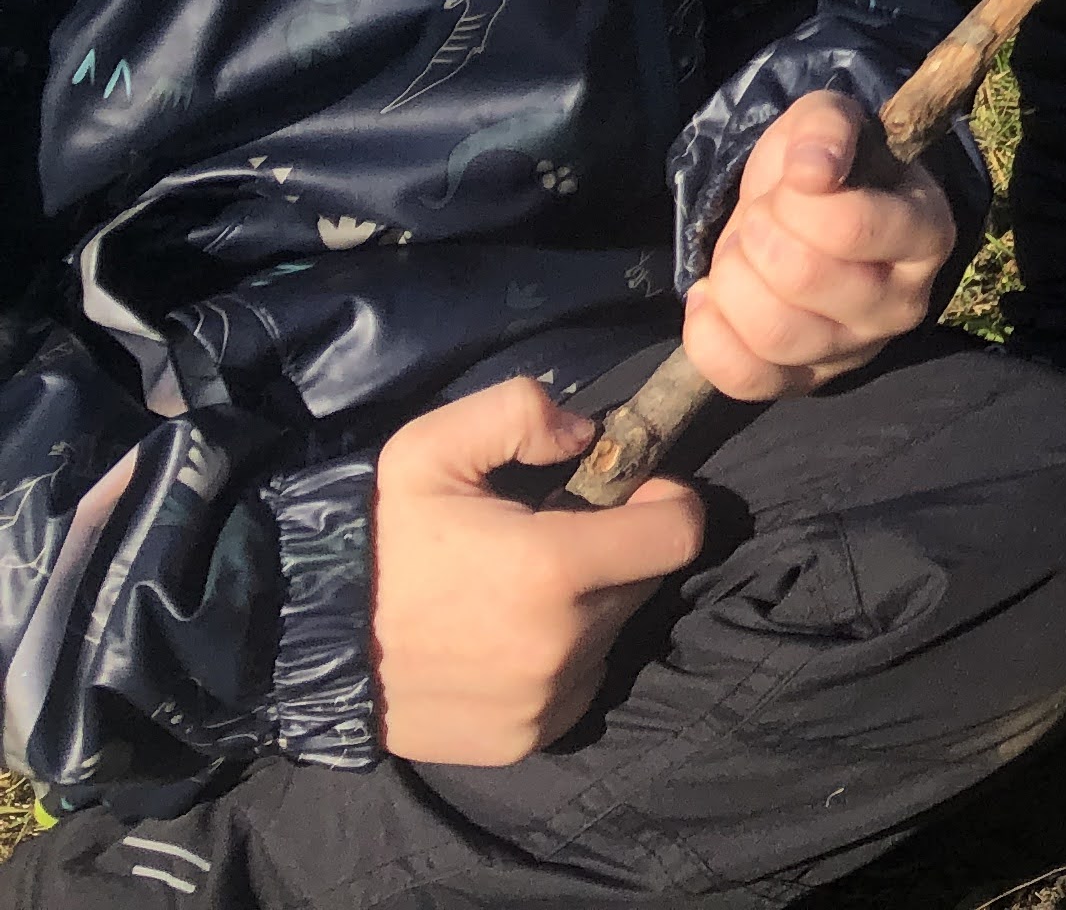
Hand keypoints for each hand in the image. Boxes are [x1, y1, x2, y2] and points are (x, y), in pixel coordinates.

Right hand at [373, 378, 701, 764]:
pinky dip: (559, 661)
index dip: (665, 501)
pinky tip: (500, 642)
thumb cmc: (373, 540)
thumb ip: (518, 413)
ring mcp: (544, 703)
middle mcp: (561, 645)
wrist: (296, 646)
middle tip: (551, 539)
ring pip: (611, 634)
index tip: (626, 492)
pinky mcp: (524, 741)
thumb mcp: (429, 448)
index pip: (680, 533)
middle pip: (644, 582)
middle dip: (614, 551)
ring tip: (513, 594)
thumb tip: (588, 434)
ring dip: (587, 608)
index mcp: (552, 570)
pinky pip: (576, 687)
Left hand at [680, 90, 954, 405]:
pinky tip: (709, 297)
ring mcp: (856, 350)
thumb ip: (826, 127)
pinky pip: (746, 380)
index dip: (795, 201)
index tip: (792, 181)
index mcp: (926, 233)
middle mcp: (904, 303)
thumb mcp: (826, 121)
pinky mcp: (807, 383)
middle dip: (757, 235)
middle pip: (804, 280)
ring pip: (774, 333)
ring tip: (739, 254)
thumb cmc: (825, 167)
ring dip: (733, 279)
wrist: (805, 215)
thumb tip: (813, 171)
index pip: (849, 229)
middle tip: (759, 216)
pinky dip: (708, 335)